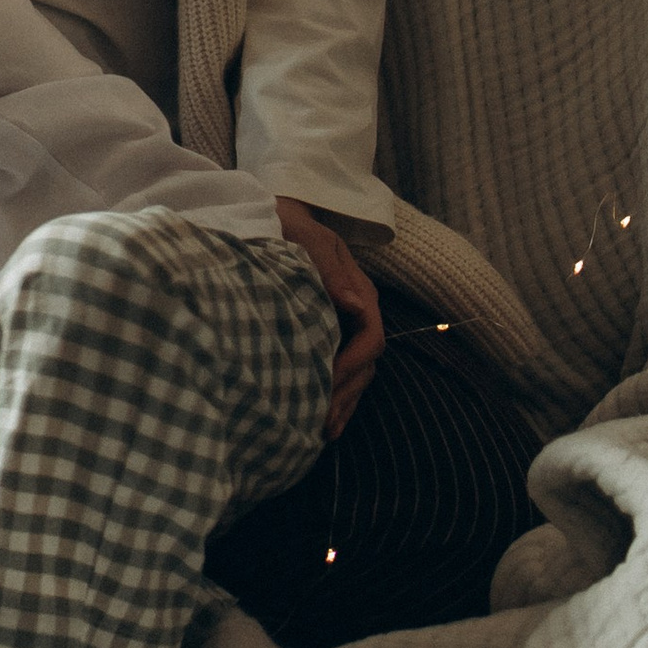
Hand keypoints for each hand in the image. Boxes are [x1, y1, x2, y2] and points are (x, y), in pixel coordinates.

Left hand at [274, 197, 383, 436]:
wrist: (277, 215)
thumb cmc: (289, 223)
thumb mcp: (307, 238)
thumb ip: (329, 270)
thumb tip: (356, 305)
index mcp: (360, 291)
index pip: (370, 338)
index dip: (352, 364)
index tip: (327, 382)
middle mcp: (359, 311)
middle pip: (366, 364)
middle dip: (346, 394)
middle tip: (322, 423)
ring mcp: (347, 324)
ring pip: (357, 373)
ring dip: (343, 403)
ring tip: (323, 432)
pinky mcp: (330, 332)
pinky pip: (342, 370)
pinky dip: (335, 395)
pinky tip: (321, 419)